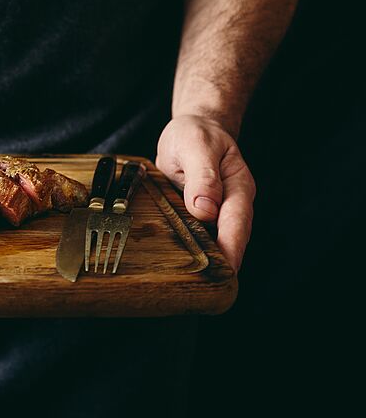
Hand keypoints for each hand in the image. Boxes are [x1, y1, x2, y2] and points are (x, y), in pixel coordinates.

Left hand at [156, 115, 254, 271]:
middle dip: (222, 264)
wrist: (193, 128)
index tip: (226, 270)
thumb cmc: (195, 134)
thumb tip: (206, 209)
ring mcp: (216, 211)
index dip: (232, 249)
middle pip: (230, 239)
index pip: (237, 223)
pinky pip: (198, 235)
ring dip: (207, 260)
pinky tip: (180, 265)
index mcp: (237, 186)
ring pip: (214, 240)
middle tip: (208, 288)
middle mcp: (231, 203)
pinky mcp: (199, 215)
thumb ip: (202, 175)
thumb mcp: (195, 146)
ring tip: (195, 285)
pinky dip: (192, 249)